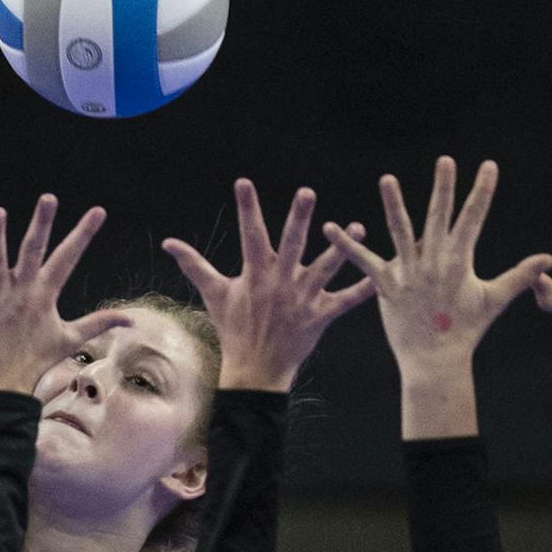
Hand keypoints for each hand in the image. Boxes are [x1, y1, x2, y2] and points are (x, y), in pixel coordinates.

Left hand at [0, 195, 124, 391]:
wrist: (3, 387)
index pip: (68, 258)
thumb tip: (131, 319)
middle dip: (41, 223)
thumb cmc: (37, 361)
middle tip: (49, 197)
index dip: (84, 234)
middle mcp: (21, 291)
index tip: (98, 211)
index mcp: (45, 294)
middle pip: (33, 251)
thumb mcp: (71, 339)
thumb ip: (99, 323)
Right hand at [162, 180, 370, 391]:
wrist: (254, 370)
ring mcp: (302, 299)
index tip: (244, 182)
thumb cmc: (233, 328)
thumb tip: (168, 243)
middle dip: (298, 219)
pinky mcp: (320, 316)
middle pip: (291, 245)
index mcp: (256, 274)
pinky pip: (346, 300)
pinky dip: (364, 289)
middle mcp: (280, 282)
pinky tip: (383, 273)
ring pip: (325, 269)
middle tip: (306, 193)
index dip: (247, 208)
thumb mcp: (214, 294)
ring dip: (342, 248)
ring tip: (358, 226)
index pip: (250, 234)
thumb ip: (194, 264)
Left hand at [325, 157, 551, 383]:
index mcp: (459, 261)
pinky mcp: (385, 285)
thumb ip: (520, 275)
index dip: (482, 191)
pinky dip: (346, 245)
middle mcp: (433, 263)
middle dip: (443, 187)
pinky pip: (363, 261)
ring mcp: (408, 273)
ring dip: (393, 204)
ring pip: (400, 232)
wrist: (435, 360)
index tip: (488, 165)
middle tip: (444, 159)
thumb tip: (550, 260)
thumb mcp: (495, 299)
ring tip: (386, 178)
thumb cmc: (466, 330)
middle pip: (438, 217)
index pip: (473, 219)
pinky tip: (329, 228)